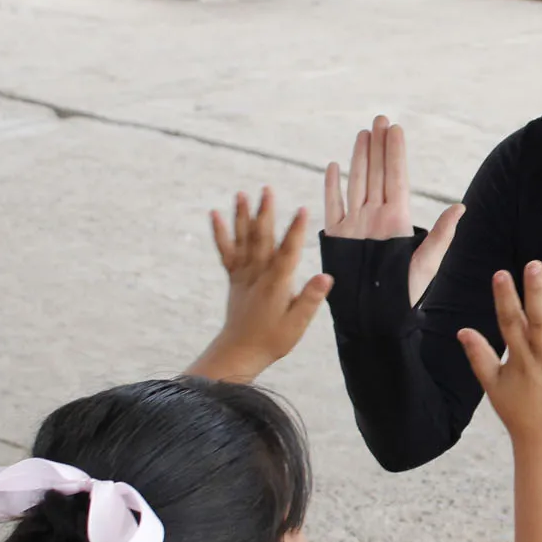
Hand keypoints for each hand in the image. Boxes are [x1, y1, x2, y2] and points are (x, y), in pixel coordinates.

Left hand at [188, 187, 332, 383]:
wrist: (239, 351)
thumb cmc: (272, 340)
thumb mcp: (297, 324)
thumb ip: (310, 299)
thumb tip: (326, 276)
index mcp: (276, 284)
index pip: (288, 252)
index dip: (296, 231)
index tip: (303, 210)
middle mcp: (257, 274)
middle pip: (262, 238)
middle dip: (265, 213)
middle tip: (267, 189)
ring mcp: (243, 275)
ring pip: (243, 240)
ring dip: (242, 216)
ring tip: (241, 194)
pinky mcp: (234, 278)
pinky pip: (226, 252)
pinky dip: (220, 233)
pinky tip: (215, 215)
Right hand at [324, 115, 463, 306]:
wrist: (375, 317)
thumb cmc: (405, 295)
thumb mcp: (427, 263)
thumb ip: (441, 234)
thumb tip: (461, 207)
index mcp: (397, 220)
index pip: (396, 178)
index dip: (395, 153)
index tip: (396, 128)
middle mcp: (375, 218)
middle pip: (376, 174)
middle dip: (379, 146)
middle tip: (380, 119)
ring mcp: (355, 225)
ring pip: (356, 182)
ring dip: (359, 158)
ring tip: (363, 133)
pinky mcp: (337, 236)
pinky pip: (333, 205)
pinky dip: (331, 186)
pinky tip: (333, 166)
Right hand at [458, 261, 541, 442]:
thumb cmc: (520, 416)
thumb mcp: (493, 386)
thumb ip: (479, 356)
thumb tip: (461, 330)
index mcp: (521, 359)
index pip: (509, 323)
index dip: (504, 298)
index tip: (501, 274)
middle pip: (538, 322)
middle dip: (536, 293)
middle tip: (534, 265)